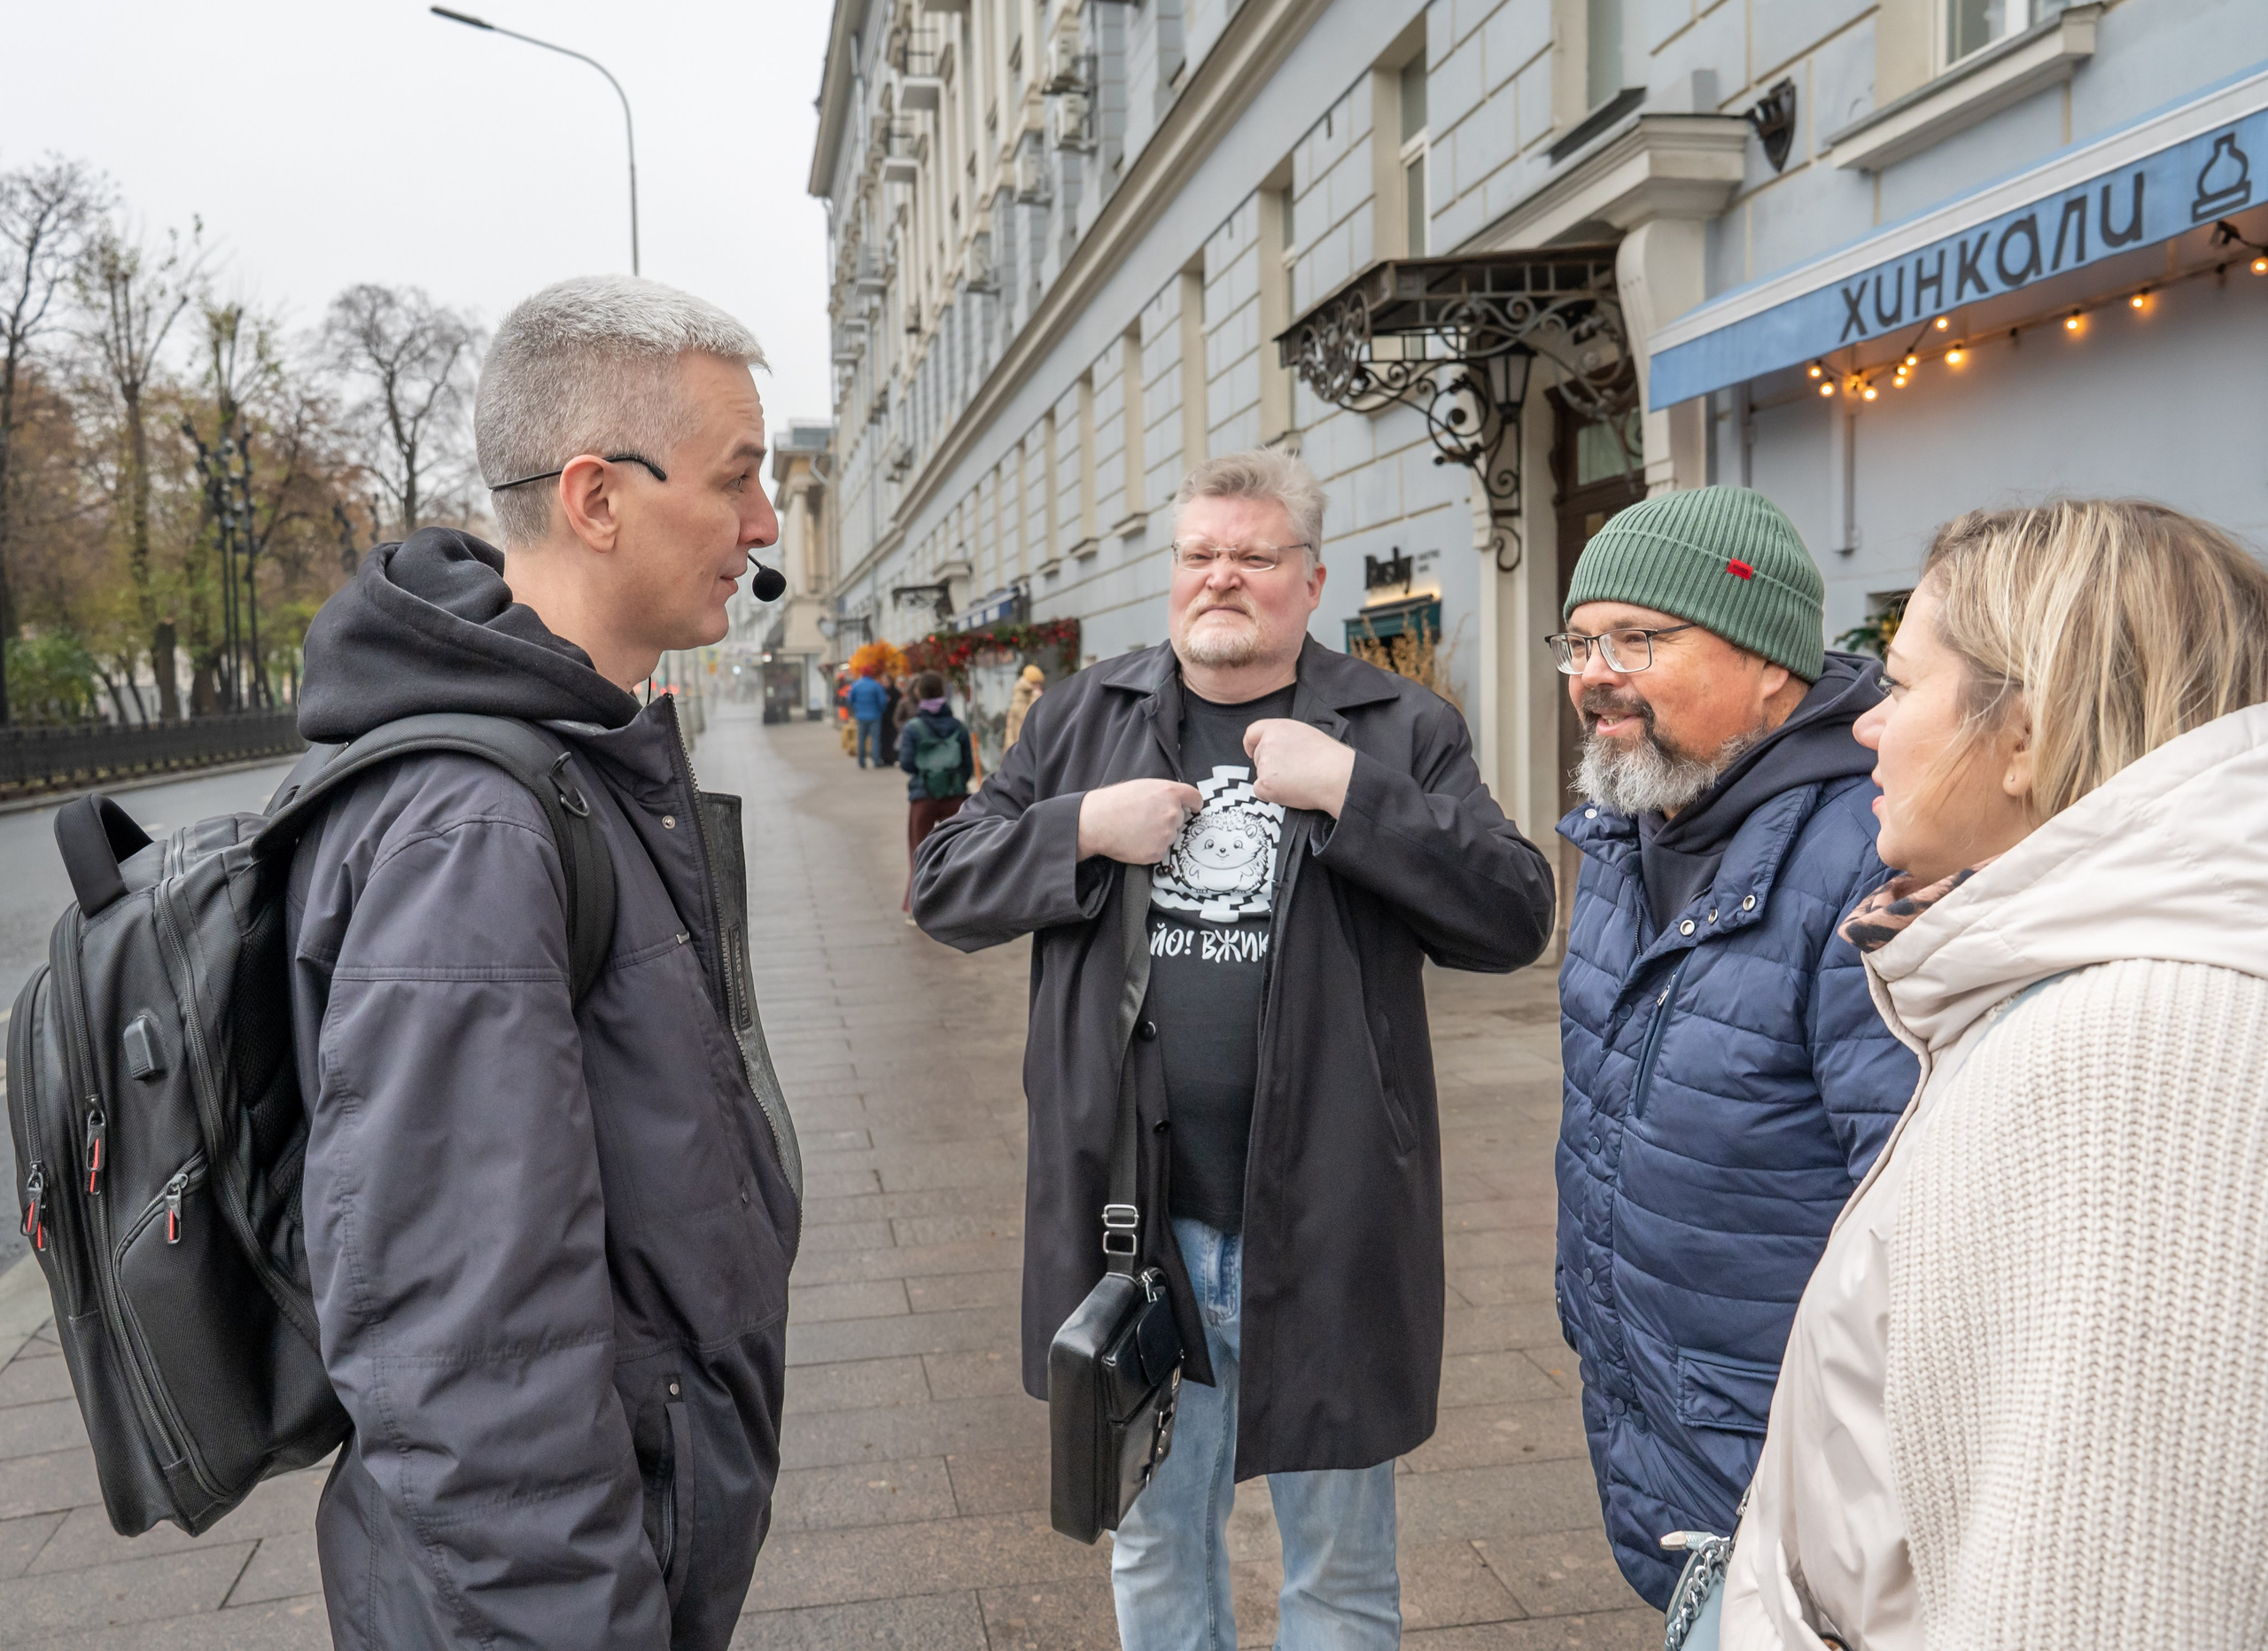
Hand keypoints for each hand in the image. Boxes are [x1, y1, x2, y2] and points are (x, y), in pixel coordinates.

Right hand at [1078, 779, 1202, 863]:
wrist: (1097, 822)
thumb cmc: (1114, 802)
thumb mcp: (1142, 786)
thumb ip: (1163, 793)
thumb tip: (1172, 800)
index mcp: (1170, 793)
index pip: (1194, 798)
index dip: (1194, 803)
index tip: (1193, 808)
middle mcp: (1173, 814)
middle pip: (1180, 819)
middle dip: (1168, 820)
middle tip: (1146, 819)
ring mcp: (1167, 835)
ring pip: (1170, 836)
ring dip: (1159, 834)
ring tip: (1137, 830)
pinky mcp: (1158, 852)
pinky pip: (1160, 850)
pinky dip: (1150, 848)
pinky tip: (1135, 841)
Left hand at [1244, 719, 1356, 817]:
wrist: (1337, 776)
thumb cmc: (1330, 758)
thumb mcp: (1306, 734)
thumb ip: (1286, 738)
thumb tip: (1278, 749)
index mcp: (1278, 728)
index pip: (1252, 732)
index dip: (1250, 743)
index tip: (1251, 751)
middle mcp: (1268, 743)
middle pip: (1258, 756)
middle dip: (1269, 765)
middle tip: (1291, 772)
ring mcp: (1265, 764)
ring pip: (1261, 775)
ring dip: (1273, 780)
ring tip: (1298, 780)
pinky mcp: (1265, 784)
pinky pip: (1260, 791)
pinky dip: (1271, 794)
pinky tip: (1290, 790)